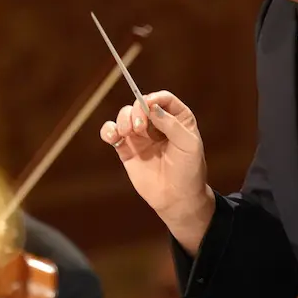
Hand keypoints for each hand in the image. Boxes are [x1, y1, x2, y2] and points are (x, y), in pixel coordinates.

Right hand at [99, 91, 214, 249]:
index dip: (154, 98)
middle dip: (137, 111)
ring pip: (125, 115)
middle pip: (141, 104)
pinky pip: (112, 133)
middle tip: (140, 127)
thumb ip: (172, 124)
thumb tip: (152, 107)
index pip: (163, 99)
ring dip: (123, 119)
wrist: (177, 198)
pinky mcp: (127, 149)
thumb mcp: (188, 144)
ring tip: (129, 133)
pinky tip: (113, 136)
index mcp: (178, 118)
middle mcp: (158, 123)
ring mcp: (141, 136)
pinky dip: (108, 130)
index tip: (148, 105)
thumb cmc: (188, 170)